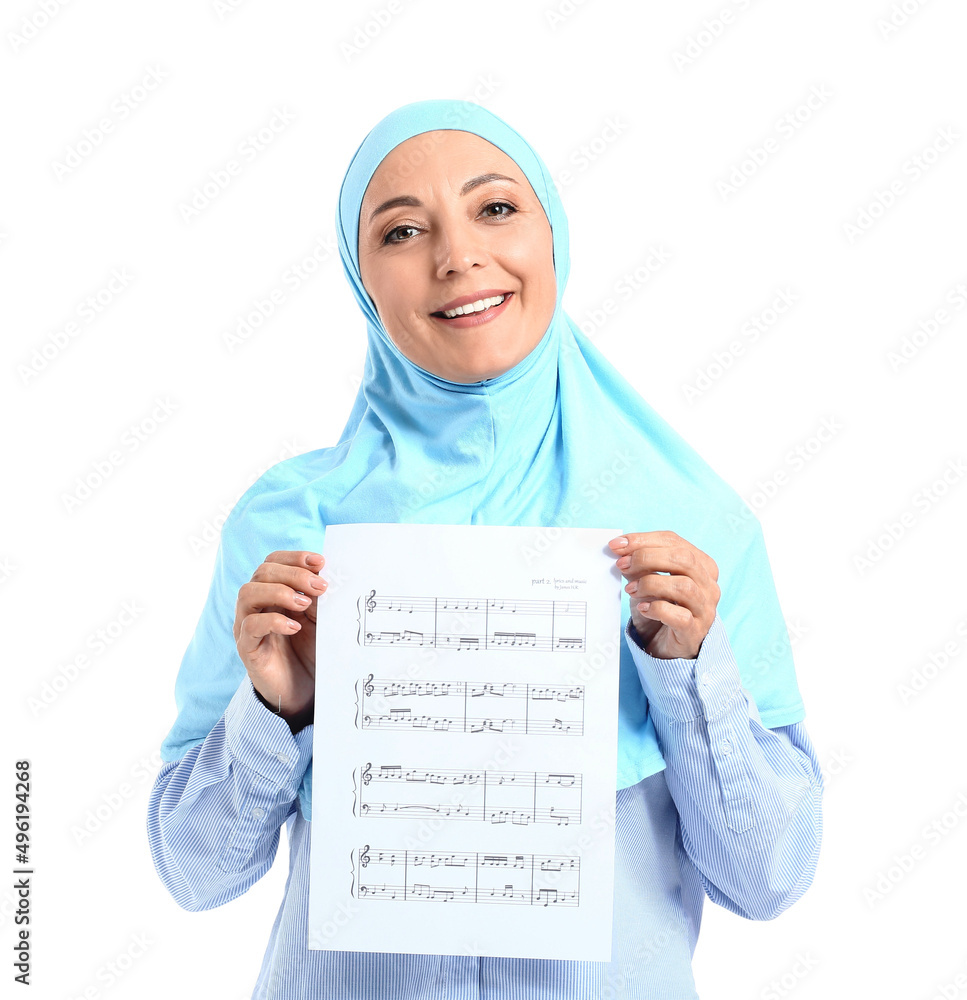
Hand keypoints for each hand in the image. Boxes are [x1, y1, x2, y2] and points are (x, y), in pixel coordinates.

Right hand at [233, 550, 325, 720]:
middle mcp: (256, 605)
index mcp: (272, 592)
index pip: (273, 562)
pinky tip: (295, 627)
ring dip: (279, 592)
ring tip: (304, 604)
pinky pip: (250, 626)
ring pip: (247, 593)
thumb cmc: (310, 650)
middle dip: (293, 574)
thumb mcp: (320, 618)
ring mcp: (248, 625)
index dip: (294, 557)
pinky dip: (273, 621)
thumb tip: (326, 573)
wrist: (304, 690)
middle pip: (262, 572)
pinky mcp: (247, 648)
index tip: (320, 562)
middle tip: (320, 586)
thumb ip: (319, 597)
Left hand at [609, 531, 718, 658]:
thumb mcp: (647, 581)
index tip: (617, 544)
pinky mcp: (695, 632)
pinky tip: (642, 608)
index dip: (644, 540)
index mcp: (701, 565)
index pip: (674, 541)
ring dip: (651, 583)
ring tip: (630, 589)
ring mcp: (705, 609)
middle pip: (684, 559)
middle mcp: (709, 585)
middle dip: (647, 557)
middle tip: (622, 564)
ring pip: (684, 586)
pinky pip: (680, 616)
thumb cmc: (659, 608)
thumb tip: (620, 548)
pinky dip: (657, 608)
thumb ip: (638, 564)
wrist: (666, 647)